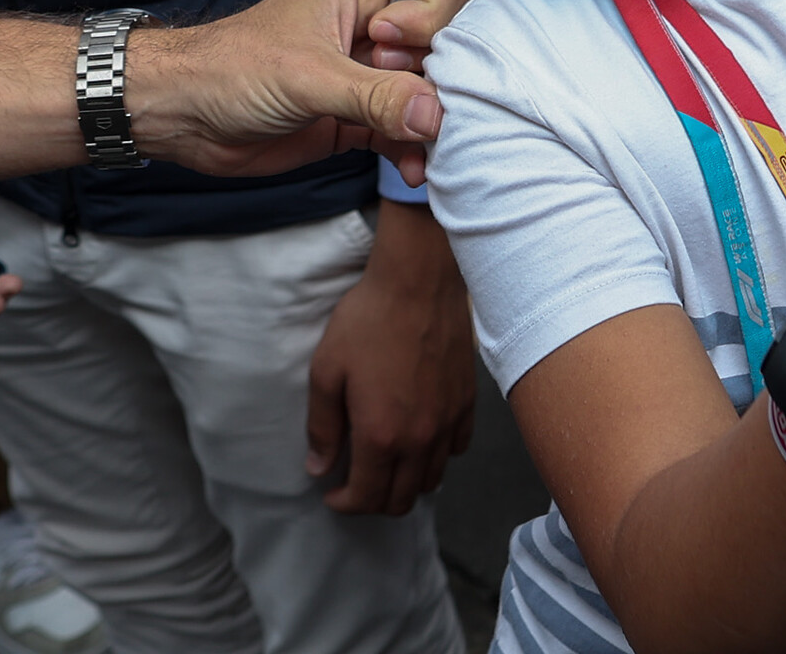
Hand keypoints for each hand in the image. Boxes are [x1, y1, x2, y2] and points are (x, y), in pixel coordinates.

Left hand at [126, 0, 469, 182]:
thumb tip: (436, 114)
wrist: (184, 116)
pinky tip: (413, 171)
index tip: (388, 49)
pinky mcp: (357, 119)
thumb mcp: (308, 76)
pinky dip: (414, 152)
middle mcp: (373, 29)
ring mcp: (367, 76)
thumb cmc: (233, 68)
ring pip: (429, 94)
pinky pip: (404, 132)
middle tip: (416, 106)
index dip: (433, 22)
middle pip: (445, 45)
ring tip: (428, 149)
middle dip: (443, 81)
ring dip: (434, 124)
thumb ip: (374, 96)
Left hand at [306, 204, 478, 512]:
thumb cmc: (367, 321)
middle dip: (374, 501)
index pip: (366, 496)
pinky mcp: (466, 404)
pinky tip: (420, 439)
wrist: (419, 283)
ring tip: (386, 465)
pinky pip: (456, 450)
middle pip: (401, 499)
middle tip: (355, 482)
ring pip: (431, 480)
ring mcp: (448, 423)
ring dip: (406, 483)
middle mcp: (419, 440)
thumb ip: (322, 426)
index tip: (331, 492)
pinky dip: (437, 457)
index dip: (344, 503)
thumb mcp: (327, 370)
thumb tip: (318, 467)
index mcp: (381, 435)